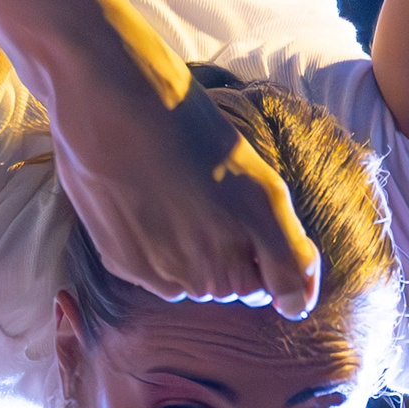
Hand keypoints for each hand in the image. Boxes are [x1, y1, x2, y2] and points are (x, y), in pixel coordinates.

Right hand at [51, 62, 318, 316]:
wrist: (112, 99)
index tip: (255, 233)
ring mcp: (172, 271)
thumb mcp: (257, 179)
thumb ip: (285, 248)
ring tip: (172, 200)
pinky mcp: (129, 268)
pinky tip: (144, 210)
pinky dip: (157, 254)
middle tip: (206, 200)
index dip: (274, 261)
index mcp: (262, 230)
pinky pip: (159, 279)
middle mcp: (220, 262)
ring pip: (197, 287)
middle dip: (234, 255)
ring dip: (194, 256)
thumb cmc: (189, 126)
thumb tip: (296, 308)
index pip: (286, 289)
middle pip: (238, 288)